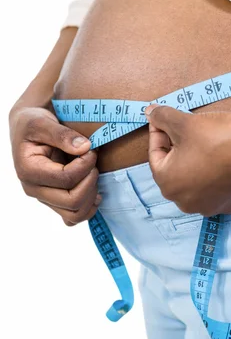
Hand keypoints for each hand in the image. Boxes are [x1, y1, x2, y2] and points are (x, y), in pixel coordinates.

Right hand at [9, 106, 100, 225]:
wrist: (28, 129)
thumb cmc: (33, 123)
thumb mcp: (43, 122)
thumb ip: (62, 134)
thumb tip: (85, 148)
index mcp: (28, 170)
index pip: (66, 179)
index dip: (85, 164)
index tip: (91, 148)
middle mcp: (34, 189)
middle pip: (72, 202)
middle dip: (91, 180)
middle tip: (94, 160)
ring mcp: (44, 198)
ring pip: (75, 215)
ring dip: (92, 195)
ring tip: (94, 173)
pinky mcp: (54, 201)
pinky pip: (74, 217)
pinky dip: (88, 207)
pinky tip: (94, 189)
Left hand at [144, 105, 230, 215]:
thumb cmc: (221, 137)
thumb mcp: (185, 122)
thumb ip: (162, 117)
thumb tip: (150, 112)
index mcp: (168, 184)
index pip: (155, 153)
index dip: (160, 131)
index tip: (165, 117)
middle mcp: (184, 202)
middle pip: (173, 168)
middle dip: (176, 147)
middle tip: (184, 126)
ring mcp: (208, 206)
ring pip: (193, 178)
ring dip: (194, 159)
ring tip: (203, 139)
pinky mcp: (228, 204)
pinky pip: (212, 185)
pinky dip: (212, 170)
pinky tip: (221, 154)